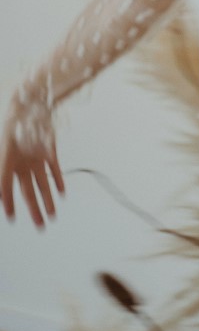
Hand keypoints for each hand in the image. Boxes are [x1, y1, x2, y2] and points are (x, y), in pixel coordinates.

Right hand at [0, 98, 64, 227]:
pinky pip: (54, 168)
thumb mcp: (5, 154)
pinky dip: (58, 180)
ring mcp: (35, 157)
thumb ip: (2, 175)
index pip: (7, 189)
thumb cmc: (15, 124)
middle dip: (34, 209)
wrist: (31, 103)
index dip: (8, 204)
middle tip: (40, 227)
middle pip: (28, 191)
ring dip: (48, 199)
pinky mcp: (49, 150)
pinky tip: (62, 193)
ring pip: (42, 184)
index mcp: (6, 163)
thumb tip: (2, 195)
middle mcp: (21, 163)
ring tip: (52, 216)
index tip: (11, 218)